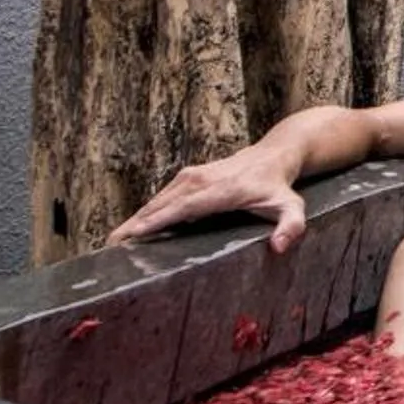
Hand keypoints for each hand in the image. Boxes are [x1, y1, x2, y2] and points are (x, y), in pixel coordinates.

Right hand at [106, 145, 309, 251]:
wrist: (272, 155)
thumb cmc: (279, 186)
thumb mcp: (291, 207)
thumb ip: (291, 226)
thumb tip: (279, 246)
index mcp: (220, 190)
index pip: (185, 207)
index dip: (159, 221)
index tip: (135, 235)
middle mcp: (200, 180)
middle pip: (162, 205)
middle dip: (136, 225)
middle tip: (112, 248)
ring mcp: (190, 177)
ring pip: (157, 201)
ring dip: (135, 220)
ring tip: (113, 242)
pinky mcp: (185, 177)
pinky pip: (161, 198)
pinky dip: (145, 213)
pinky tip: (132, 229)